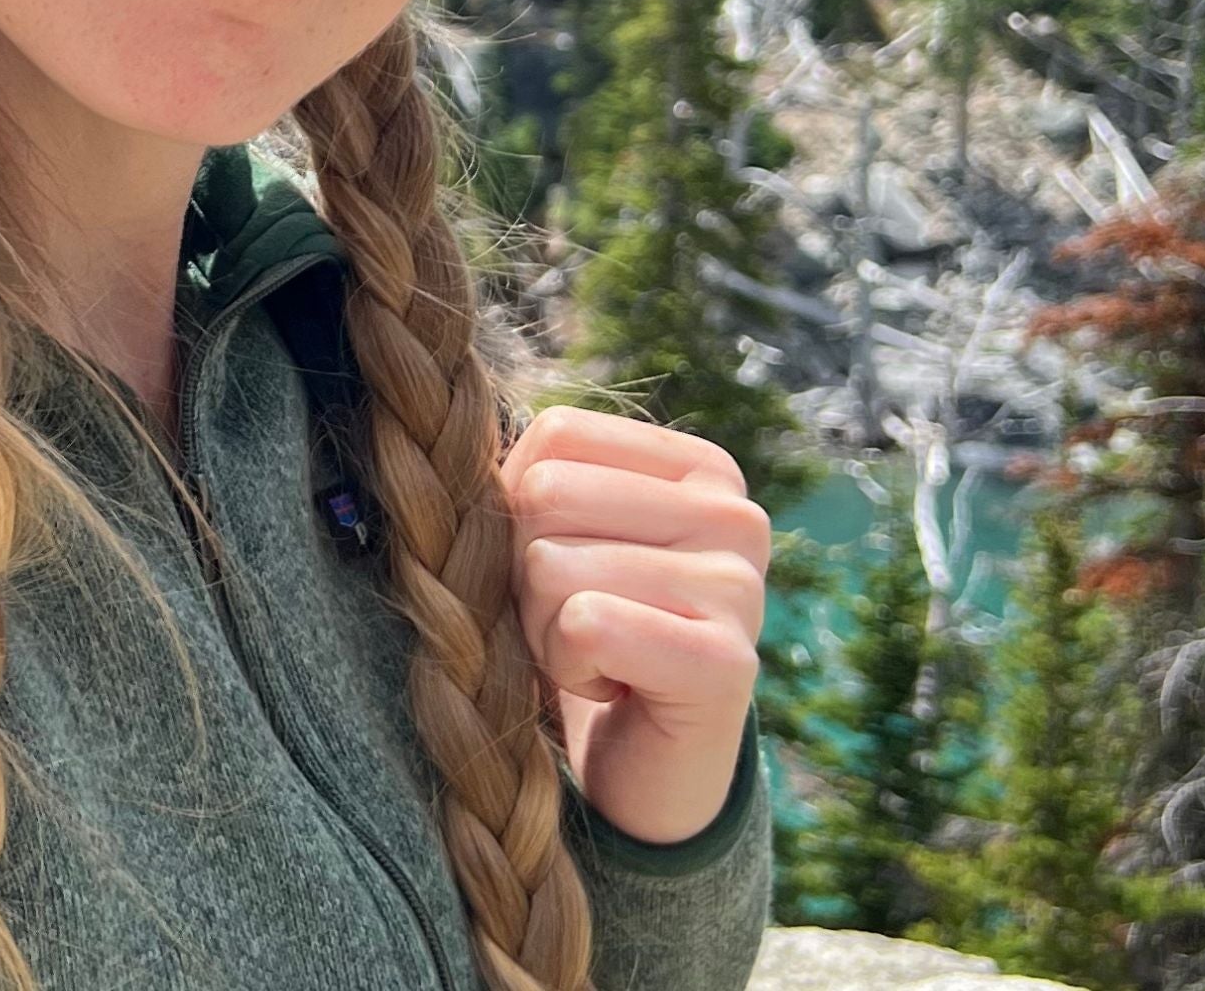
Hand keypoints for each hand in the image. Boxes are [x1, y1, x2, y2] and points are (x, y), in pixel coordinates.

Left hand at [499, 406, 768, 846]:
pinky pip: (583, 626)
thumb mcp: (556, 533)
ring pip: (550, 563)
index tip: (571, 566)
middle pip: (545, 493)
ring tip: (595, 658)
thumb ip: (526, 477)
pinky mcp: (727, 665)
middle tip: (577, 624)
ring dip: (541, 627)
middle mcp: (736, 515)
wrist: (643, 770)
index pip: (557, 434)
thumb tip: (464, 454)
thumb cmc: (588, 631)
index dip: (523, 506)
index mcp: (701, 469)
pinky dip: (566, 666)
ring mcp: (740, 588)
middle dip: (525, 571)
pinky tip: (611, 689)